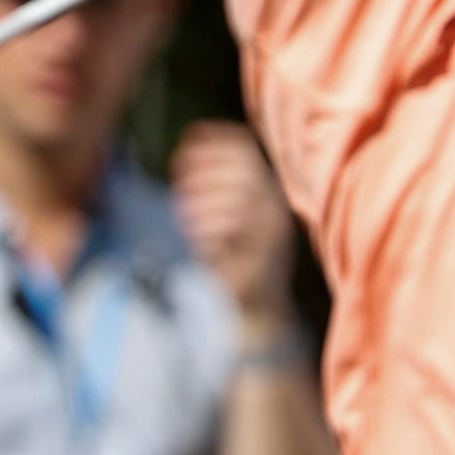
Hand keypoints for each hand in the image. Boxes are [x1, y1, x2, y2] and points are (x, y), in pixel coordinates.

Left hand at [170, 121, 297, 331]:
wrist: (256, 310)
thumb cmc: (232, 258)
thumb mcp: (224, 215)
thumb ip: (212, 186)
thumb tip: (186, 151)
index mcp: (266, 192)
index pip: (244, 150)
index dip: (212, 144)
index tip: (181, 152)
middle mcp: (275, 209)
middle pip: (244, 172)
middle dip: (205, 172)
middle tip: (179, 186)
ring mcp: (273, 233)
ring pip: (238, 200)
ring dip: (203, 203)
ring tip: (186, 217)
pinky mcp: (264, 257)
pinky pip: (234, 231)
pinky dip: (208, 231)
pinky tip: (198, 241)